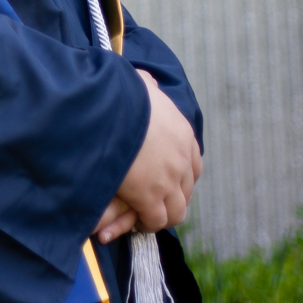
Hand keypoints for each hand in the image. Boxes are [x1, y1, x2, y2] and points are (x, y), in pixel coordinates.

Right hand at [98, 70, 201, 240]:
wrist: (108, 111)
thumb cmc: (119, 94)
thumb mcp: (139, 84)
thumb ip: (146, 85)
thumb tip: (145, 79)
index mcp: (183, 133)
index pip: (194, 163)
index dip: (181, 174)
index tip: (167, 179)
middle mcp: (182, 159)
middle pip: (187, 190)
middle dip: (172, 197)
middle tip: (154, 200)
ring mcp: (168, 181)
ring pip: (177, 211)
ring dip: (163, 214)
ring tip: (146, 215)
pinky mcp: (149, 197)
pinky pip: (155, 220)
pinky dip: (147, 223)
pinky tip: (135, 220)